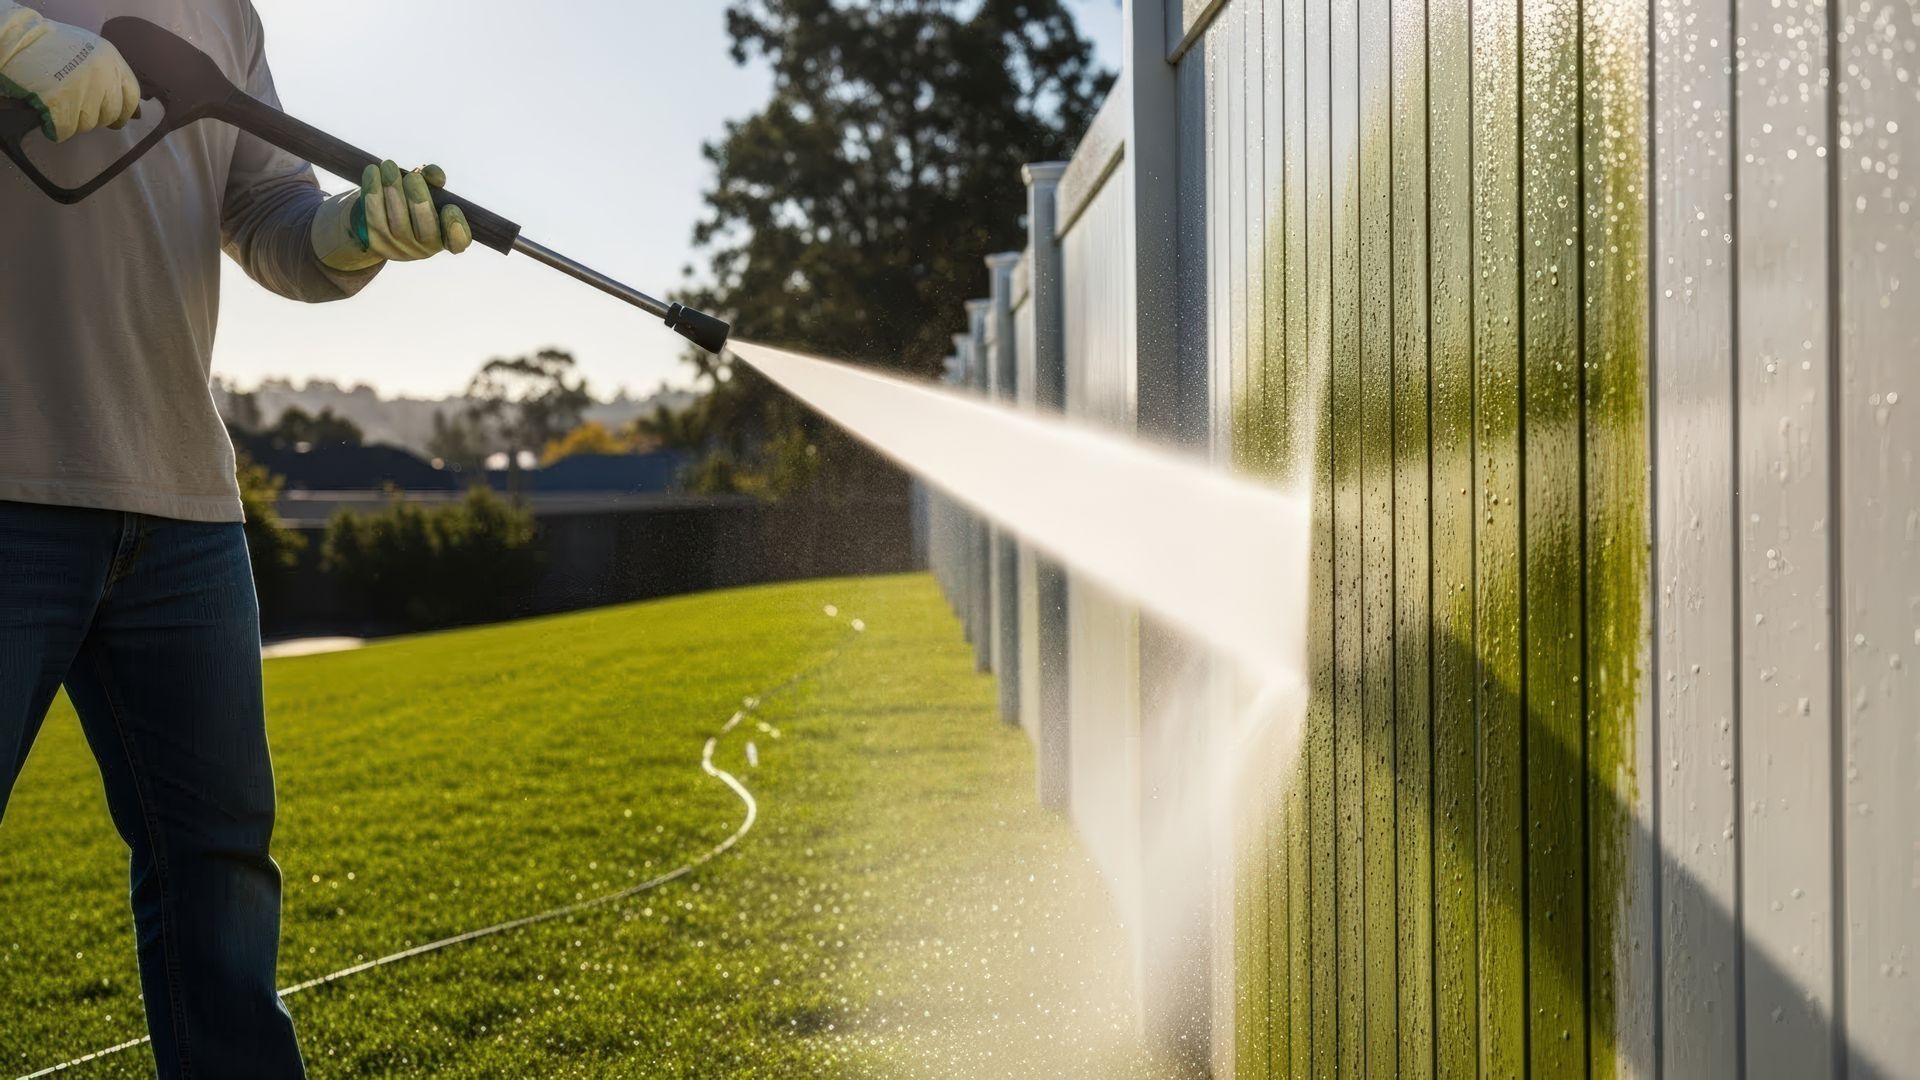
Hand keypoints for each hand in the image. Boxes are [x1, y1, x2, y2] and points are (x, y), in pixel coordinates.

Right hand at [0, 2, 141, 142]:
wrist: (17, 40)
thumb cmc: (48, 44)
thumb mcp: (88, 51)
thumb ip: (108, 74)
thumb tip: (131, 111)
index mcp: (112, 60)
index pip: (131, 96)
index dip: (124, 111)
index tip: (116, 119)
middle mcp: (103, 76)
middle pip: (110, 114)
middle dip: (95, 117)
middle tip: (78, 112)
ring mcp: (84, 91)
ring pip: (88, 124)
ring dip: (73, 122)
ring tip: (58, 106)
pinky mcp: (62, 105)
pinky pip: (66, 130)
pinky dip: (57, 129)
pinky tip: (49, 120)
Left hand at [311, 160, 473, 272]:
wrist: (379, 225)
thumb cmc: (411, 205)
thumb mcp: (427, 193)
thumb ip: (434, 182)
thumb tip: (434, 176)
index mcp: (444, 238)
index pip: (458, 242)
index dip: (456, 226)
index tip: (450, 206)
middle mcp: (424, 249)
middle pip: (426, 226)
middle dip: (419, 196)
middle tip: (412, 176)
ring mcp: (399, 249)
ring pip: (397, 218)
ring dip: (392, 187)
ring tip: (389, 166)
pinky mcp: (376, 243)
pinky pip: (374, 215)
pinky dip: (373, 189)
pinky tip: (373, 172)